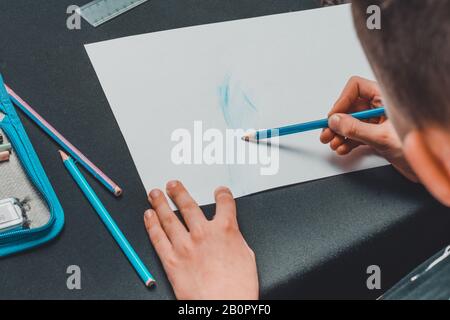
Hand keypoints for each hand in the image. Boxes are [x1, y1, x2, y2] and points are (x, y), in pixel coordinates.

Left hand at [143, 181, 258, 299]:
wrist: (223, 306)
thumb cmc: (238, 288)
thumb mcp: (247, 257)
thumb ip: (235, 241)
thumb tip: (231, 236)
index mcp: (225, 230)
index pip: (224, 203)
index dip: (222, 194)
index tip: (219, 191)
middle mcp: (203, 233)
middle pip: (189, 205)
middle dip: (179, 192)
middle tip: (173, 185)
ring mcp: (185, 246)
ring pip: (169, 218)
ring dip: (160, 203)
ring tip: (155, 194)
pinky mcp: (171, 260)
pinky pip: (157, 238)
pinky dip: (151, 225)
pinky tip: (148, 216)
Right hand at [320, 76, 416, 181]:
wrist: (432, 169)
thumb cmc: (420, 148)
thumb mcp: (382, 137)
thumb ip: (356, 129)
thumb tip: (335, 121)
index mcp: (387, 97)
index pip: (356, 88)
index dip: (342, 102)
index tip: (332, 118)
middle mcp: (382, 107)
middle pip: (350, 107)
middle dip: (337, 122)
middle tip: (326, 133)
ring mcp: (379, 121)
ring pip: (351, 122)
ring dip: (339, 134)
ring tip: (333, 143)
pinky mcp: (378, 135)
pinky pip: (356, 135)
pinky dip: (347, 142)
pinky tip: (343, 148)